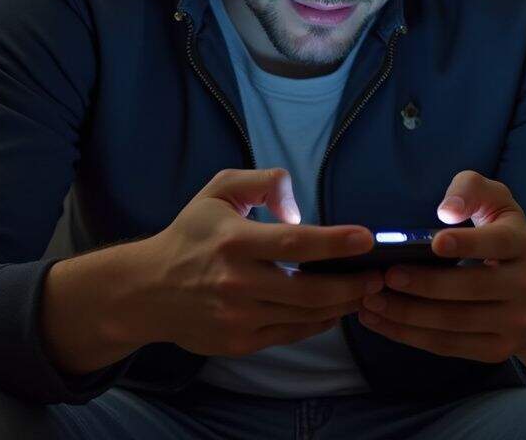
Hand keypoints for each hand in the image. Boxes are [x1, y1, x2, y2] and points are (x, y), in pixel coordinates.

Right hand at [124, 168, 383, 356]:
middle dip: (352, 284)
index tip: (367, 239)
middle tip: (379, 275)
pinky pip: (291, 334)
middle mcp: (236, 283)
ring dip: (342, 304)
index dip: (334, 242)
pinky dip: (319, 322)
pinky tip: (335, 309)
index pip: (294, 243)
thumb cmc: (190, 235)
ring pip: (305, 316)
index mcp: (233, 241)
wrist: (146, 290)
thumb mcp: (218, 191)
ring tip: (366, 291)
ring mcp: (238, 317)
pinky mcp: (239, 342)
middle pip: (309, 290)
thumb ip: (262, 182)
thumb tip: (298, 209)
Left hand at [357, 170, 525, 362]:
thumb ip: (470, 190)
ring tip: (371, 300)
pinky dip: (409, 335)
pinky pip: (447, 345)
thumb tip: (447, 212)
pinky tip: (379, 320)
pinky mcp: (496, 350)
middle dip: (425, 284)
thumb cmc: (500, 239)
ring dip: (408, 314)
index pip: (496, 243)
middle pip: (472, 288)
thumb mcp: (495, 203)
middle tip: (385, 275)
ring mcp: (514, 322)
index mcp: (522, 244)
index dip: (466, 243)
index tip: (434, 242)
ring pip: (455, 322)